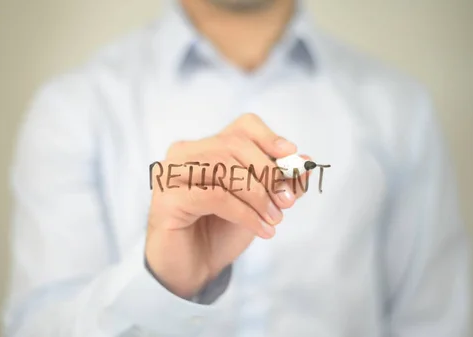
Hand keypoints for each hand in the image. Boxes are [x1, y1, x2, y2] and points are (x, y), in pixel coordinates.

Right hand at [145, 113, 310, 297]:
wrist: (194, 267)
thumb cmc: (222, 230)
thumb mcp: (259, 204)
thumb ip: (281, 183)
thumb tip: (306, 162)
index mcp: (207, 147)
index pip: (242, 126)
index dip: (269, 137)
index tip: (291, 156)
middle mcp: (185, 154)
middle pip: (234, 145)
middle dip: (267, 172)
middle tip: (286, 201)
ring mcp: (171, 173)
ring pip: (224, 168)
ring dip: (258, 195)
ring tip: (274, 219)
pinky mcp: (166, 198)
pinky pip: (215, 197)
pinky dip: (245, 213)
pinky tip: (261, 230)